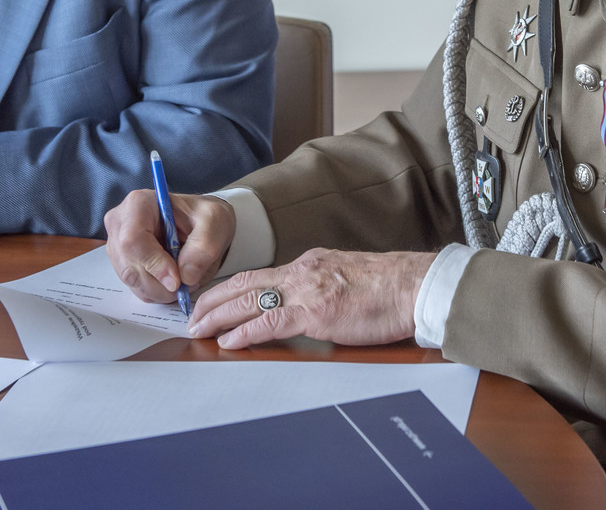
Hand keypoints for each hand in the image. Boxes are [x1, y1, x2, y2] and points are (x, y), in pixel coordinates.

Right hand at [104, 190, 234, 303]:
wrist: (201, 223)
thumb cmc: (203, 216)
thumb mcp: (215, 222)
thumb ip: (204, 246)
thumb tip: (185, 276)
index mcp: (139, 203)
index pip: (133, 239)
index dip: (153, 263)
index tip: (177, 279)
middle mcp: (121, 223)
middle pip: (129, 265)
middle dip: (160, 283)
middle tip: (186, 284)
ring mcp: (118, 245)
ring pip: (132, 280)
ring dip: (160, 290)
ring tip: (184, 279)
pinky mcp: (123, 263)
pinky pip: (136, 287)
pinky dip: (157, 292)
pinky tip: (173, 280)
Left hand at [187, 249, 435, 348]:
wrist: (414, 286)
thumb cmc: (389, 289)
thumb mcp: (345, 280)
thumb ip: (321, 289)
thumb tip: (305, 306)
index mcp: (310, 263)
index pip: (259, 274)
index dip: (230, 288)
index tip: (212, 300)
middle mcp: (302, 271)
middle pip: (244, 282)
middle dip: (213, 300)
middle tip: (191, 316)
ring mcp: (307, 290)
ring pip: (249, 299)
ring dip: (218, 315)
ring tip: (197, 329)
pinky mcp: (316, 312)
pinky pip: (269, 321)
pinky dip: (244, 332)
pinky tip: (228, 341)